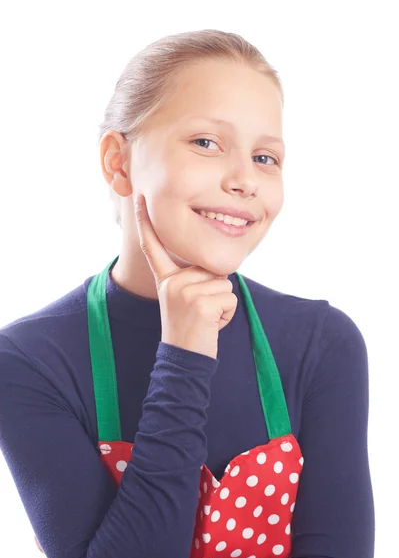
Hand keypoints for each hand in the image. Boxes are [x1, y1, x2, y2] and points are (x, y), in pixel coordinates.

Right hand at [134, 194, 237, 358]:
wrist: (183, 360)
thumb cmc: (190, 330)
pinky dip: (228, 314)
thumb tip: (221, 270)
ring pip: (224, 283)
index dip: (146, 222)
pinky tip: (211, 325)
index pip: (154, 247)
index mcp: (165, 279)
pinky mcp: (200, 302)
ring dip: (223, 304)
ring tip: (205, 320)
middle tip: (200, 314)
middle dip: (216, 291)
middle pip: (211, 268)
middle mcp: (171, 282)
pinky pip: (230, 298)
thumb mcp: (185, 299)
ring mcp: (184, 291)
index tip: (139, 197)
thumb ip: (195, 279)